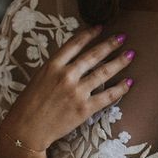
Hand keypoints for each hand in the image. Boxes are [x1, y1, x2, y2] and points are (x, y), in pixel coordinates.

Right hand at [0, 25, 134, 149]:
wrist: (27, 129)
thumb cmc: (29, 104)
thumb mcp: (39, 78)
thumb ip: (56, 68)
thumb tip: (74, 60)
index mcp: (52, 65)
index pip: (75, 44)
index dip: (89, 34)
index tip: (100, 28)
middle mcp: (66, 75)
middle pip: (93, 55)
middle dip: (110, 44)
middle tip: (123, 37)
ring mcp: (76, 92)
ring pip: (104, 73)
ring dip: (119, 62)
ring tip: (130, 55)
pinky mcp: (84, 108)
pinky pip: (107, 96)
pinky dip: (120, 88)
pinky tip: (129, 82)